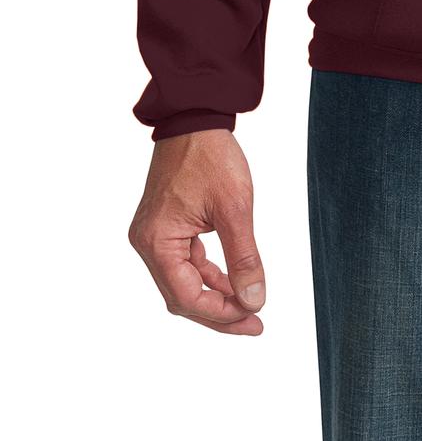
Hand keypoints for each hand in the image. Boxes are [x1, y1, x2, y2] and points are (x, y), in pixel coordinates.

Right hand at [128, 129, 265, 334]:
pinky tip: (234, 280)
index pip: (186, 296)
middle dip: (219, 311)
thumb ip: (244, 257)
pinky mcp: (164, 227)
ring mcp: (153, 235)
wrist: (195, 117)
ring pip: (183, 281)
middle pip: (182, 296)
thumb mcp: (234, 208)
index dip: (221, 312)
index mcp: (157, 242)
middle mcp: (147, 243)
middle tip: (255, 324)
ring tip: (249, 305)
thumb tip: (255, 300)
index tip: (253, 317)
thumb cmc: (211, 156)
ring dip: (215, 294)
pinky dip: (209, 273)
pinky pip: (184, 262)